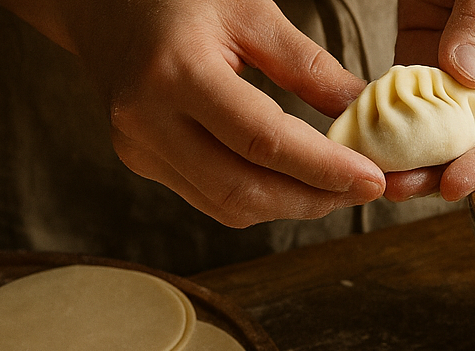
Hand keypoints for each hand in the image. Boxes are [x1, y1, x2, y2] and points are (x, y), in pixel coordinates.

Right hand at [0, 0, 385, 226]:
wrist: (102, 5)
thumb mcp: (250, 11)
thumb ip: (308, 67)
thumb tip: (362, 113)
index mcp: (175, 72)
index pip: (262, 141)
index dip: (323, 168)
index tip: (372, 178)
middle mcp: (147, 120)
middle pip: (243, 189)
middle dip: (313, 198)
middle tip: (363, 189)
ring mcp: (139, 148)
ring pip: (228, 206)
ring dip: (290, 205)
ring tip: (335, 187)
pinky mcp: (142, 162)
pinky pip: (211, 199)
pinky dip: (260, 199)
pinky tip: (292, 183)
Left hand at [388, 0, 474, 201]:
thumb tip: (464, 76)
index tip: (456, 182)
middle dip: (441, 172)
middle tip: (401, 188)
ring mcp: (463, 80)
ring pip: (441, 136)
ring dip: (410, 160)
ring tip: (378, 177)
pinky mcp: (424, 68)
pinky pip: (408, 108)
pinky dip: (388, 129)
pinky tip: (365, 144)